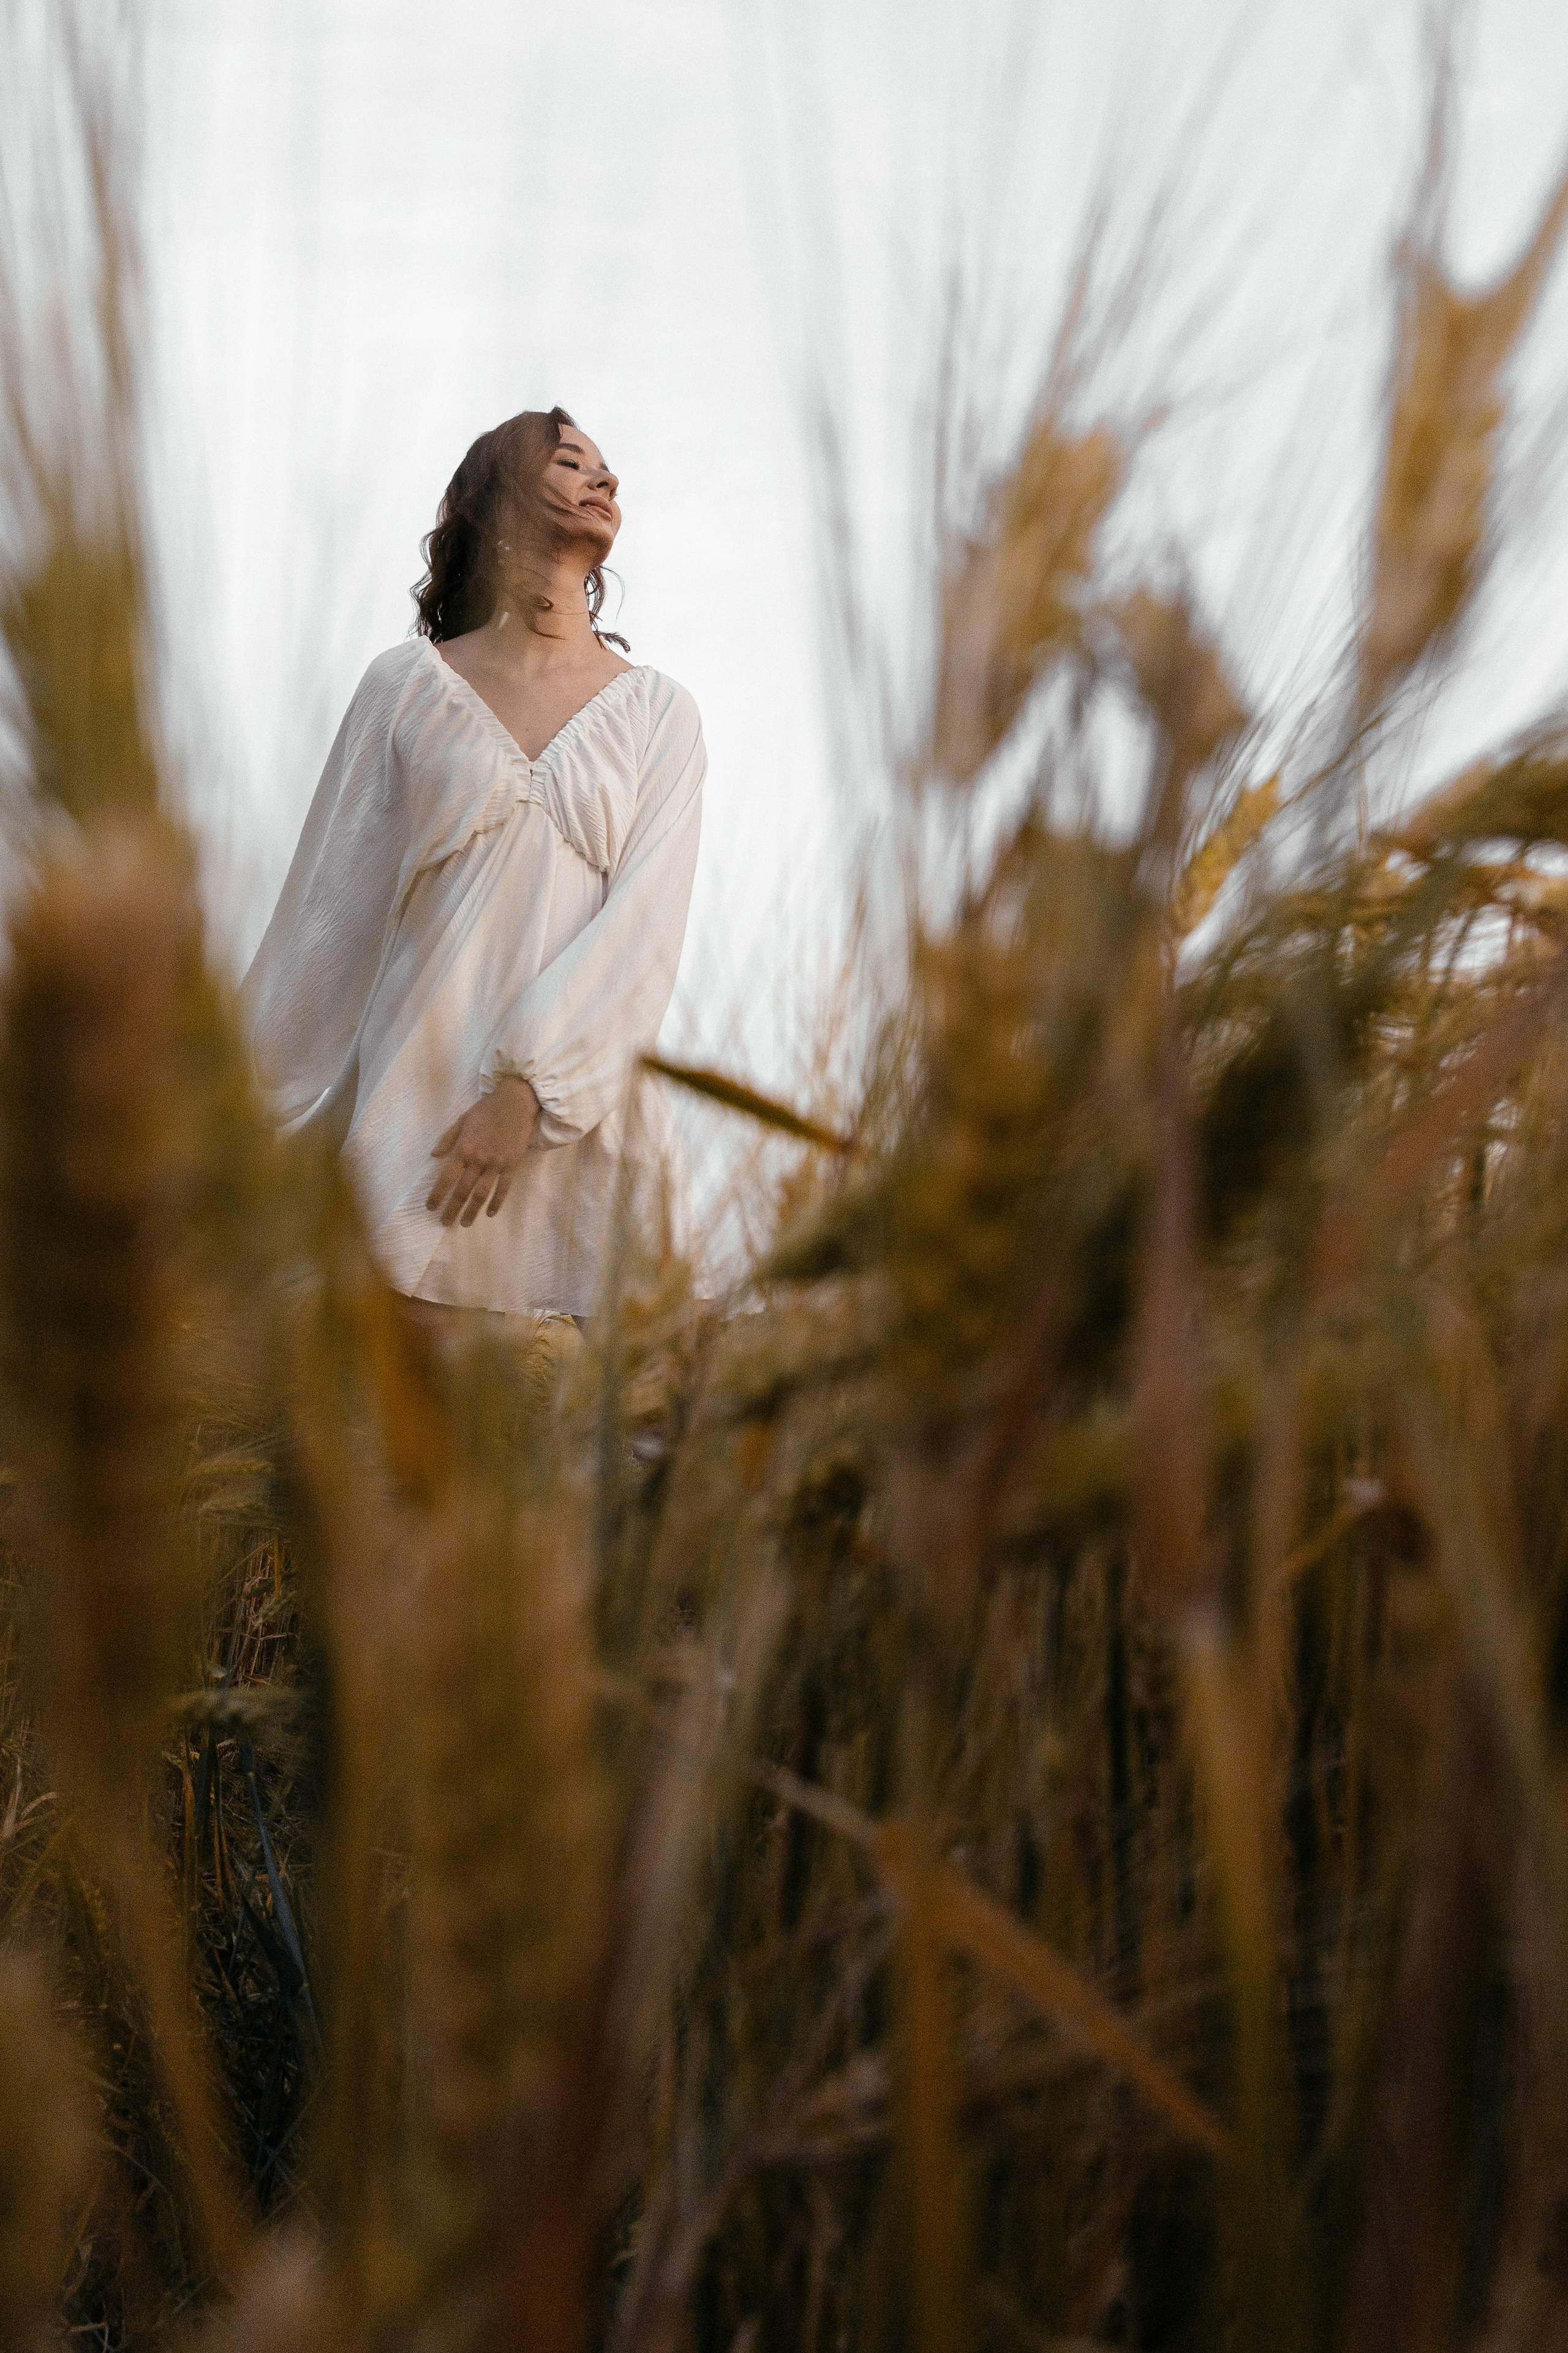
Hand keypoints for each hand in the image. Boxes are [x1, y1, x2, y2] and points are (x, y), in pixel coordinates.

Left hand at [426, 1075, 539, 1225]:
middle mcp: (478, 1160)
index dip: (437, 1194)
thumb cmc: (486, 1110)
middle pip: (463, 1190)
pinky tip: (490, 1213)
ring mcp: (496, 1164)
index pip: (447, 1178)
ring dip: (472, 1211)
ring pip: (482, 1194)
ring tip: (465, 1223)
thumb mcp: (461, 1120)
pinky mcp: (512, 1165)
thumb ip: (447, 1139)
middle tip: (445, 1223)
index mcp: (464, 1149)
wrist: (514, 1102)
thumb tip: (433, 1156)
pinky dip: (497, 1202)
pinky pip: (503, 1188)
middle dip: (452, 1209)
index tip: (431, 1207)